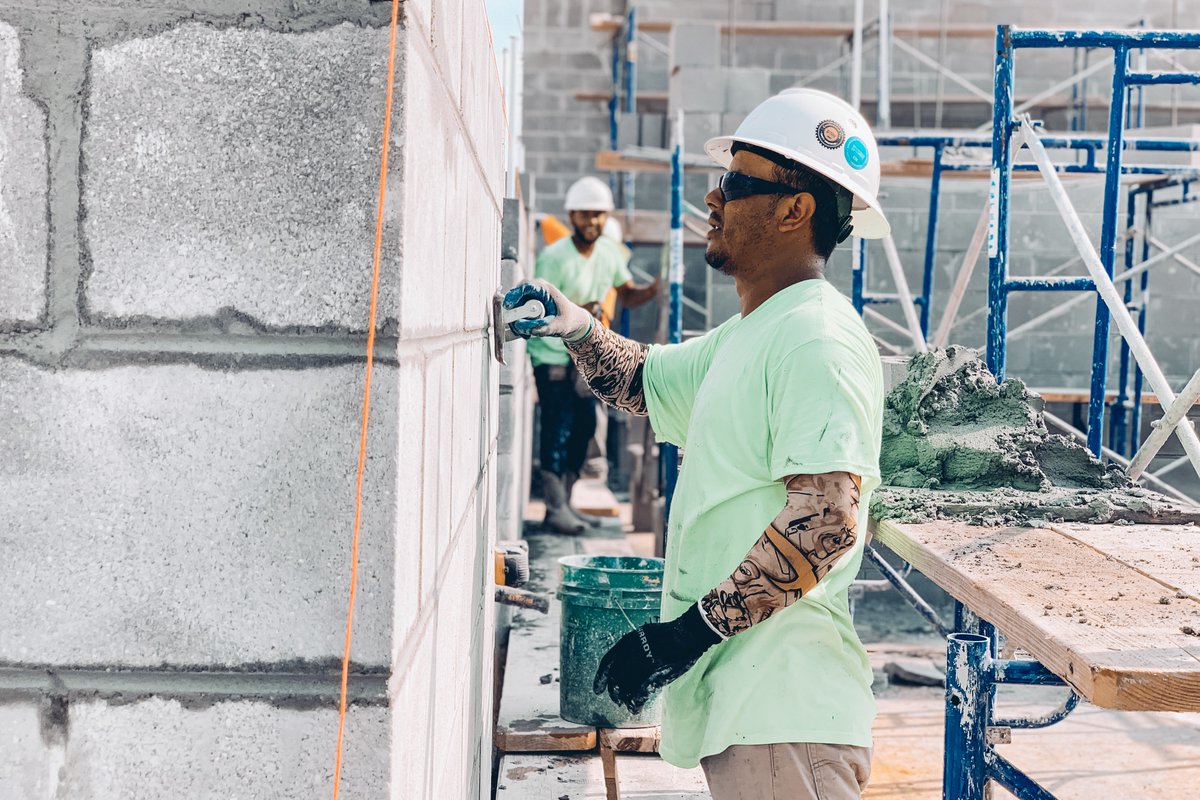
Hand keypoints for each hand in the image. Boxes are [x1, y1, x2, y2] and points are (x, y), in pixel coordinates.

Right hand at [502, 279, 592, 340]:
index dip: (515, 294)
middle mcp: (534, 292)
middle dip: (513, 314)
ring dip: (515, 322)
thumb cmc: (567, 319)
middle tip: (517, 328)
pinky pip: (515, 315)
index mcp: (545, 289)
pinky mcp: (524, 307)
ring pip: (513, 308)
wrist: (570, 321)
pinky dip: (518, 325)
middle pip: (515, 298)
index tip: (509, 306)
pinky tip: (526, 332)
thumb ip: (546, 327)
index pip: (526, 286)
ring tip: (526, 333)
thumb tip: (527, 328)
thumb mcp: (560, 325)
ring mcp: (528, 299)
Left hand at [593, 604, 720, 713]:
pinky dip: (636, 702)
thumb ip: (633, 648)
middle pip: (616, 678)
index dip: (601, 678)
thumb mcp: (644, 635)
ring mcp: (641, 664)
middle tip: (617, 700)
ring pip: (626, 687)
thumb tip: (625, 663)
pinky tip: (636, 707)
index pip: (608, 662)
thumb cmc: (668, 634)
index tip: (597, 690)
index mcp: (627, 642)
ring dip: (625, 699)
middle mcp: (630, 652)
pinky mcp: (653, 674)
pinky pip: (639, 692)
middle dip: (615, 692)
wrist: (686, 634)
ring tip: (628, 706)